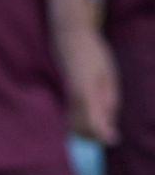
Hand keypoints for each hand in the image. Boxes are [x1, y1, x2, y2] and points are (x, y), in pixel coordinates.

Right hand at [56, 26, 119, 144]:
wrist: (69, 36)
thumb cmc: (94, 54)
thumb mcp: (109, 78)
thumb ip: (108, 102)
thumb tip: (109, 126)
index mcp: (85, 92)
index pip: (92, 124)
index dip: (103, 135)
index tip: (114, 137)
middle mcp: (71, 96)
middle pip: (79, 129)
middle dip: (94, 136)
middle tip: (109, 132)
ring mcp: (63, 94)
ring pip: (71, 124)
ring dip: (85, 130)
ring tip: (101, 123)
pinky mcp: (61, 92)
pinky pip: (68, 114)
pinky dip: (79, 121)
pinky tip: (90, 114)